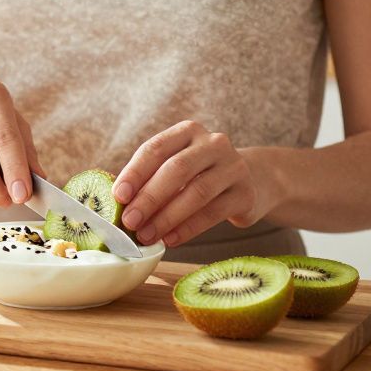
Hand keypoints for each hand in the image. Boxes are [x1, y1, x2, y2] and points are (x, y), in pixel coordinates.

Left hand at [112, 121, 269, 247]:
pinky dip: (188, 228)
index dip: (135, 173)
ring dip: (166, 217)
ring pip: (196, 192)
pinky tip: (170, 239)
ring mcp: (234, 167)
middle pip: (176, 169)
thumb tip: (117, 204)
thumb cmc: (199, 175)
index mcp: (188, 131)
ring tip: (146, 235)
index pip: (156, 148)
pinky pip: (213, 213)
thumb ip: (151, 178)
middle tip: (130, 221)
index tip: (118, 196)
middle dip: (149, 197)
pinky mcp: (245, 193)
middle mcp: (213, 143)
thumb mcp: (177, 166)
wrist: (253, 181)